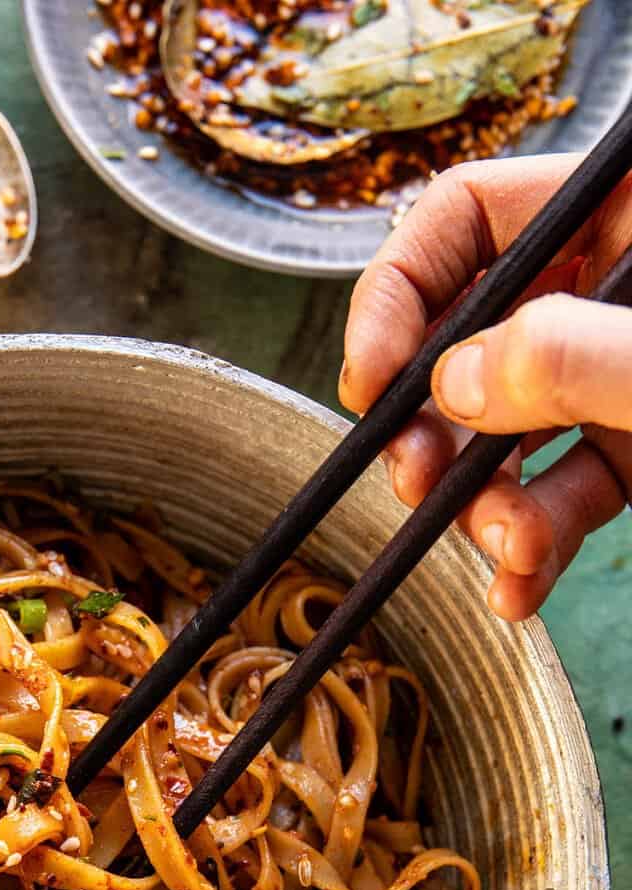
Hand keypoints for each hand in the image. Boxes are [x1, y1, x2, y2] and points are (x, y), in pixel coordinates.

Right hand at [339, 154, 631, 619]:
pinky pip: (561, 492)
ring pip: (505, 433)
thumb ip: (570, 357)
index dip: (398, 295)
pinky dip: (531, 546)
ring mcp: (610, 374)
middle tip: (414, 479)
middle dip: (431, 427)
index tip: (370, 381)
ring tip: (502, 551)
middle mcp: (601, 288)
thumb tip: (453, 388)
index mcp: (618, 211)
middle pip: (466, 339)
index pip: (464, 219)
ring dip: (483, 506)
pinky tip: (516, 591)